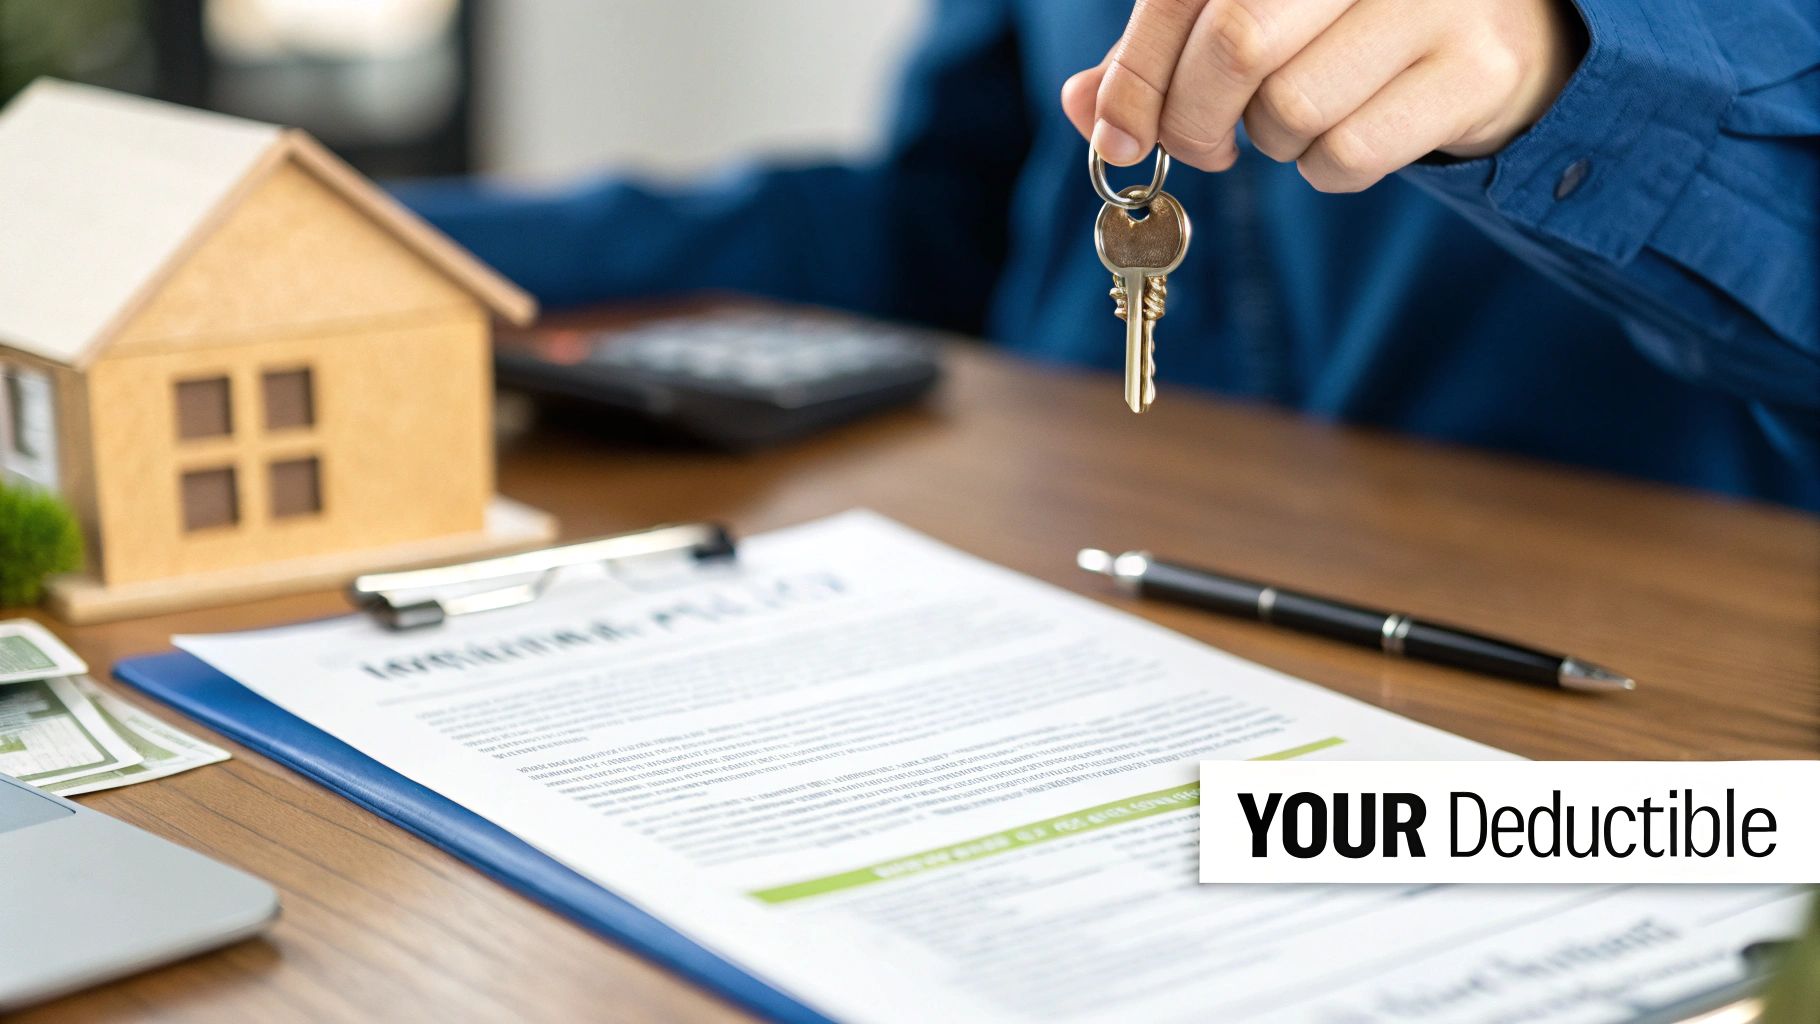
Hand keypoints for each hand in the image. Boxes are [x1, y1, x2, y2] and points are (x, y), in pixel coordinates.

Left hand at [1062, 0, 1586, 191]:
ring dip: (1271, 143)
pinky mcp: (1476, 70)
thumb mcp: (1250, 12)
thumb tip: (1088, 110)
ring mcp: (1435, 0)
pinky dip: (1325, 171)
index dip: (1136, 75)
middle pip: (1237, 45)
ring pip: (1290, 110)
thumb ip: (1162, 53)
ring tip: (1300, 117)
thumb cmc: (1346, 21)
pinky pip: (1348, 156)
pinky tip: (1347, 136)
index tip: (1119, 134)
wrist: (1502, 26)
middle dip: (1194, 120)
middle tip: (1205, 146)